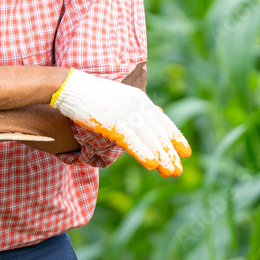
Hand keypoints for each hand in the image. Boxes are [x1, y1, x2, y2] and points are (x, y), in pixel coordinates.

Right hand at [50, 68, 190, 175]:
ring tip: (171, 173)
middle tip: (179, 171)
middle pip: (159, 134)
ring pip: (150, 140)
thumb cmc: (93, 94)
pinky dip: (143, 153)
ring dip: (162, 158)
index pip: (164, 121)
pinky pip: (132, 141)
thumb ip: (136, 108)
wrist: (72, 87)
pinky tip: (151, 165)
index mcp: (140, 100)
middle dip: (171, 154)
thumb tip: (154, 114)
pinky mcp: (113, 123)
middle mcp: (138, 106)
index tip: (186, 153)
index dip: (176, 138)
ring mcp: (126, 114)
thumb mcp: (121, 98)